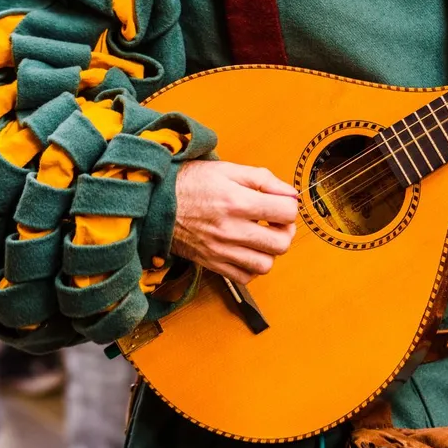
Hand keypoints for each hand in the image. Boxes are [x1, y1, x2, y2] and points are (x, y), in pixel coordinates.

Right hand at [172, 161, 299, 283]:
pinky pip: (245, 277)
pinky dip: (252, 267)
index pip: (286, 213)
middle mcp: (231, 229)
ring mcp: (221, 250)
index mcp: (237, 202)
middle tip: (276, 223)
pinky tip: (247, 251)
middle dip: (286, 232)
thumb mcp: (227, 170)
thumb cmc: (191, 183)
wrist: (155, 203)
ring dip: (270, 252)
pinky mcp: (213, 263)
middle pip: (281, 244)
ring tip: (261, 237)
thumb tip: (291, 194)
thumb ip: (263, 179)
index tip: (281, 204)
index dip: (290, 207)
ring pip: (266, 265)